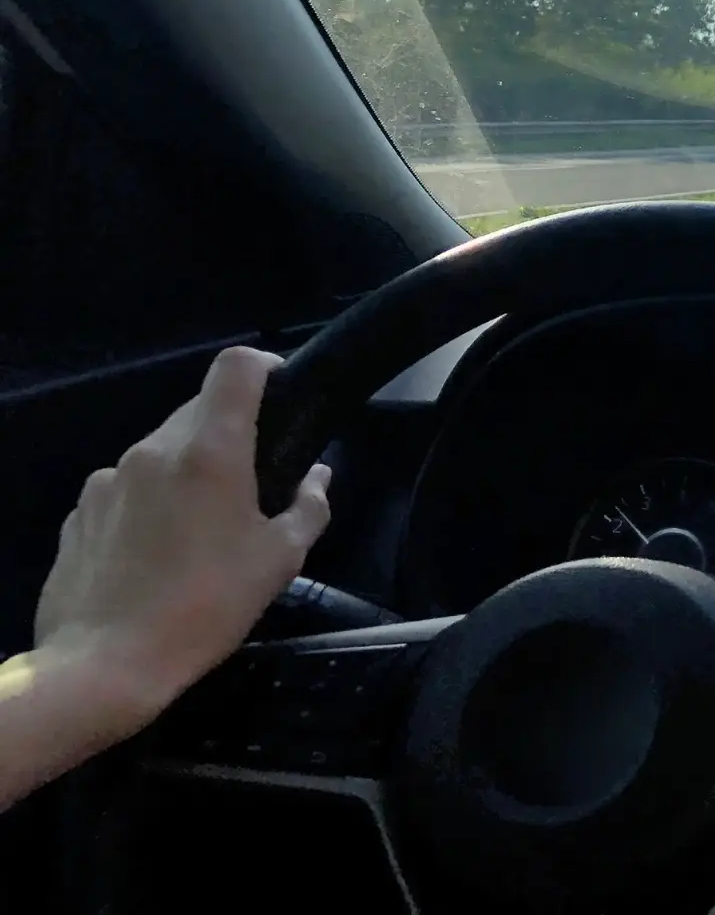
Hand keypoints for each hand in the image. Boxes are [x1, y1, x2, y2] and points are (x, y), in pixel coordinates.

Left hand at [32, 346, 332, 730]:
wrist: (105, 665)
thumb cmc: (206, 608)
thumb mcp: (279, 562)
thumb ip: (308, 508)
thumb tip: (316, 478)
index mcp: (209, 451)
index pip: (235, 368)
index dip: (263, 367)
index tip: (280, 394)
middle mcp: (153, 450)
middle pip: (198, 411)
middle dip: (228, 434)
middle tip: (250, 483)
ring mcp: (107, 479)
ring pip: (159, 453)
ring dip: (185, 472)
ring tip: (197, 528)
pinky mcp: (78, 513)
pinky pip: (124, 489)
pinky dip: (146, 503)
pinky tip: (153, 553)